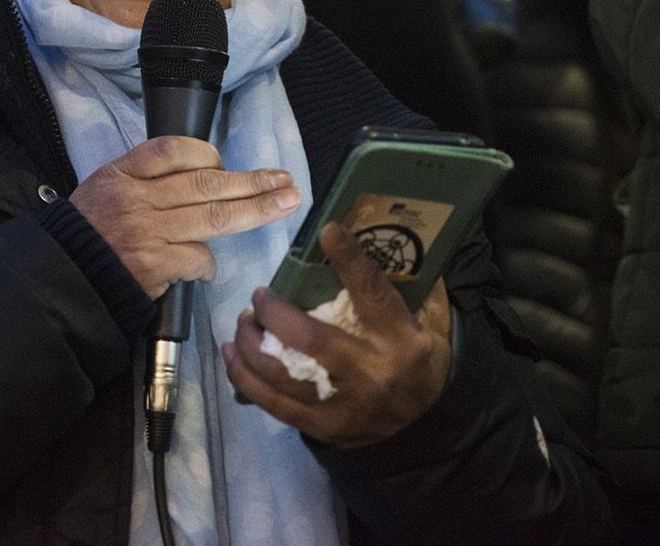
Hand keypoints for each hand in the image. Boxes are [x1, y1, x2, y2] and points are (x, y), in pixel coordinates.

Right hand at [70, 137, 301, 298]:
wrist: (65, 278)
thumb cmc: (90, 232)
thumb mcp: (106, 187)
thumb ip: (147, 177)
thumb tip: (205, 174)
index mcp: (122, 173)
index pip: (172, 150)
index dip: (206, 154)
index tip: (225, 163)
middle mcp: (136, 198)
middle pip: (206, 183)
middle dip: (252, 181)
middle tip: (285, 180)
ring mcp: (148, 232)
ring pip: (214, 216)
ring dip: (256, 210)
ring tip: (286, 202)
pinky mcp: (155, 265)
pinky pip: (199, 258)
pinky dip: (209, 264)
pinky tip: (206, 268)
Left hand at [221, 222, 452, 447]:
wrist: (425, 424)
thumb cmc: (418, 359)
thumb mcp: (428, 320)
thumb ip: (408, 282)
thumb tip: (382, 235)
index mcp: (400, 339)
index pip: (372, 293)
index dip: (349, 260)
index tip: (327, 231)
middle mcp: (372, 372)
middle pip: (310, 339)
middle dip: (274, 313)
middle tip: (259, 294)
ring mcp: (345, 405)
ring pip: (282, 374)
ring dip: (251, 344)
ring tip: (244, 321)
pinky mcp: (324, 427)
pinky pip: (274, 404)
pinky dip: (245, 377)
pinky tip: (231, 353)